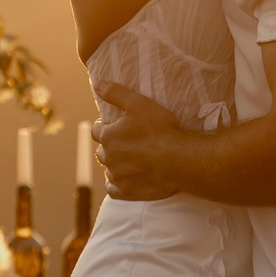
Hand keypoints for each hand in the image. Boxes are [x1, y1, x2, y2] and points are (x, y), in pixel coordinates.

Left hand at [92, 86, 182, 200]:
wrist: (178, 160)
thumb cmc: (160, 129)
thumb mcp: (138, 104)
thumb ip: (115, 93)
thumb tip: (97, 84)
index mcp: (108, 136)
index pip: (96, 130)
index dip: (104, 126)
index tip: (114, 125)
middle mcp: (108, 158)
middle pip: (102, 150)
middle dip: (110, 145)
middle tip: (127, 142)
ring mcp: (117, 176)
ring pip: (109, 169)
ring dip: (115, 164)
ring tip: (130, 160)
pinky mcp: (127, 192)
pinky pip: (113, 190)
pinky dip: (116, 185)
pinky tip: (125, 179)